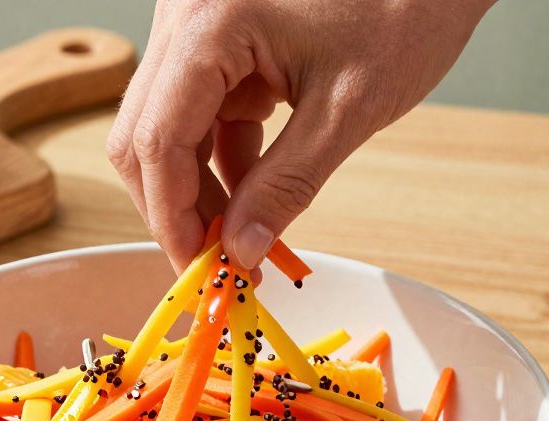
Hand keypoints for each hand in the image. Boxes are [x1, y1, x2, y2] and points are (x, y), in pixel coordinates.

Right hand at [107, 0, 493, 270]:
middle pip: (143, 134)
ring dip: (195, 187)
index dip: (170, 214)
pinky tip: (251, 195)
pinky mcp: (215, 39)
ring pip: (164, 127)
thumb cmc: (406, 9)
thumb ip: (287, 184)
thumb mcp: (348, 108)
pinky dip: (218, 158)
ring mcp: (195, 25)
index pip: (157, 138)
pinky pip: (197, 111)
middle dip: (174, 205)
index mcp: (211, 23)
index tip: (197, 267)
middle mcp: (185, 17)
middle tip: (213, 260)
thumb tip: (242, 249)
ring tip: (239, 235)